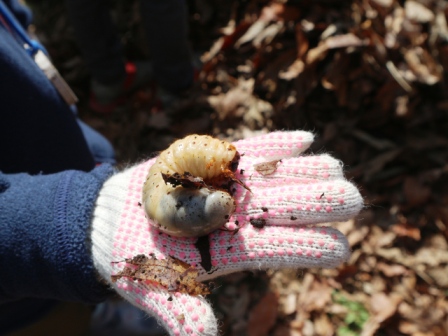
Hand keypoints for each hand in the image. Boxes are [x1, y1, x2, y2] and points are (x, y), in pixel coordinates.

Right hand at [91, 131, 362, 335]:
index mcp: (230, 249)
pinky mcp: (215, 162)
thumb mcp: (154, 288)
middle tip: (352, 198)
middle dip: (317, 204)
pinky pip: (248, 151)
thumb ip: (181, 313)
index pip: (275, 249)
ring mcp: (229, 186)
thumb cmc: (135, 257)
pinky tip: (303, 138)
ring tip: (335, 165)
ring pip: (274, 178)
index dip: (307, 248)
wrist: (117, 220)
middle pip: (283, 209)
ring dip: (305, 170)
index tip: (340, 247)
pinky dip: (274, 143)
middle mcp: (238, 217)